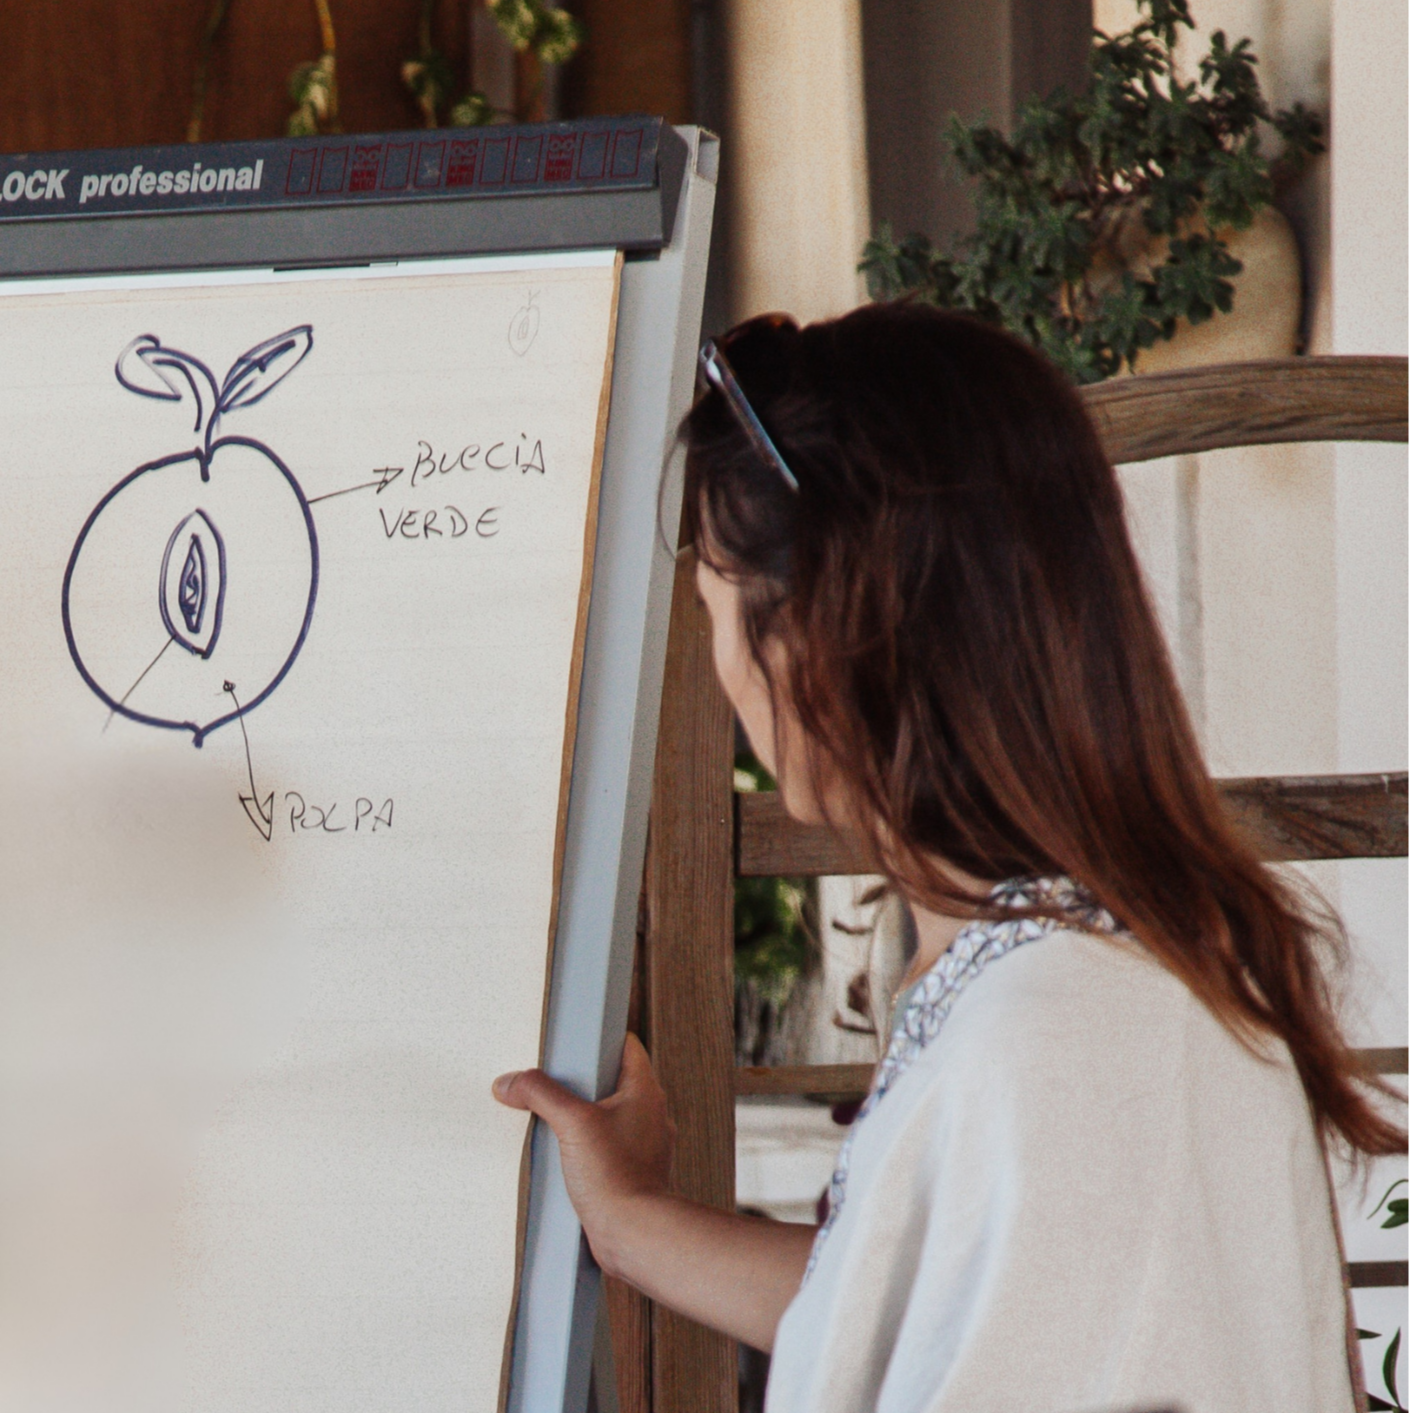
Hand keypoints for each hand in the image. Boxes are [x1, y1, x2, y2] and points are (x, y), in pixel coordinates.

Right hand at [492, 1033, 817, 1349]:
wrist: (633, 1234)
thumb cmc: (615, 1176)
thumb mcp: (571, 1123)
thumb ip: (539, 1094)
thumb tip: (510, 1082)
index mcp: (645, 1090)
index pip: (625, 1045)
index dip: (599, 1039)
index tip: (572, 1042)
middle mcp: (650, 1113)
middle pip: (611, 1081)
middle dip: (580, 1084)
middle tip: (551, 1086)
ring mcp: (643, 1144)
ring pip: (608, 1117)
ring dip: (581, 1120)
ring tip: (552, 1125)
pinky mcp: (632, 1171)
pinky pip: (606, 1148)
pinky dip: (585, 1149)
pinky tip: (562, 1160)